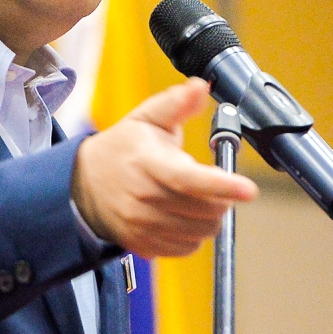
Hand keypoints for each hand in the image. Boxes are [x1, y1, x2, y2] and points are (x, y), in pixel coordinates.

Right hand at [70, 78, 257, 257]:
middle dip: (221, 196)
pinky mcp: (143, 244)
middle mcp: (142, 198)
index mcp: (147, 163)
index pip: (188, 179)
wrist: (84, 184)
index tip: (249, 189)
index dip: (221, 185)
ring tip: (194, 197)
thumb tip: (200, 86)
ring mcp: (141, 225)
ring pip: (201, 230)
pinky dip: (194, 232)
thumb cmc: (122, 149)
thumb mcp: (146, 118)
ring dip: (209, 215)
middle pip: (204, 208)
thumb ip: (176, 103)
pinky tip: (181, 214)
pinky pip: (187, 247)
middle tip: (211, 182)